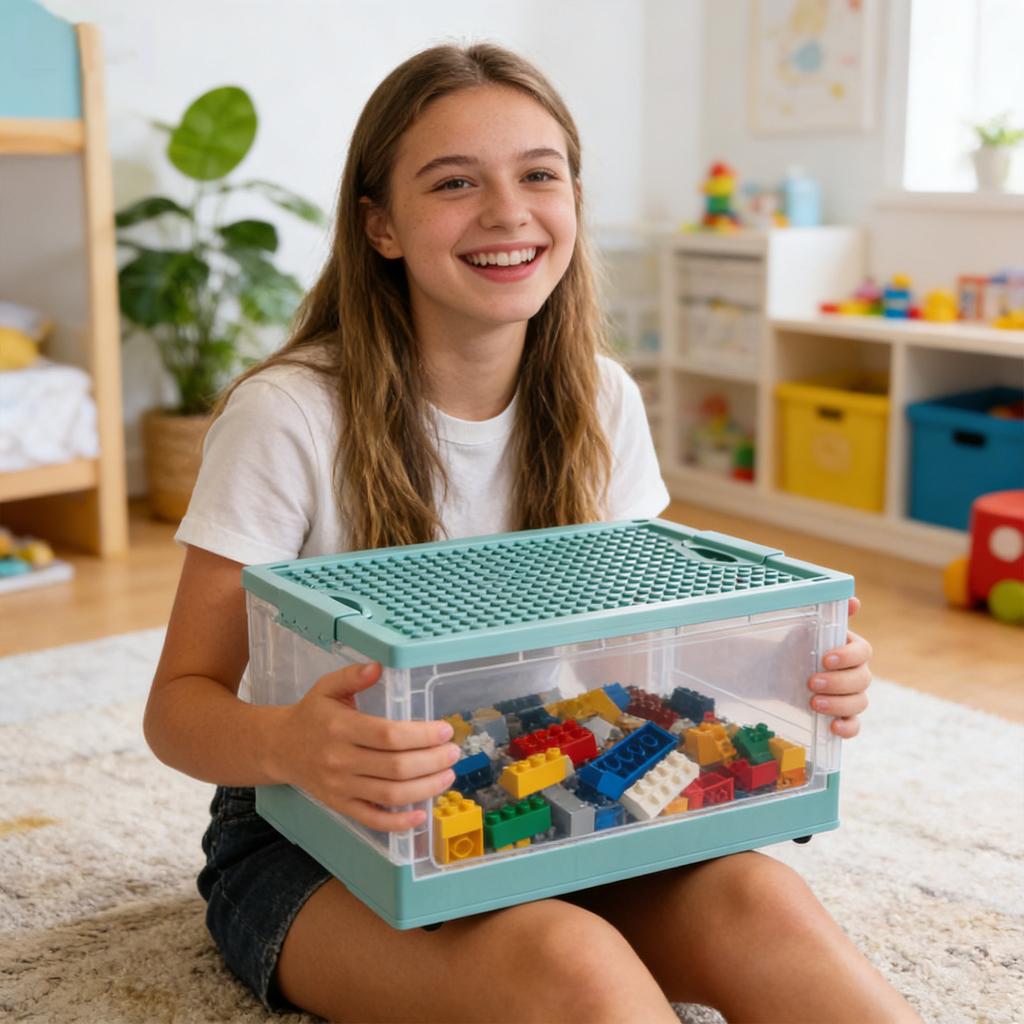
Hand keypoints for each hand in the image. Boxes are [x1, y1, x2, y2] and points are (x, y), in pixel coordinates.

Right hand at [274, 661, 460, 830]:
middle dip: (432, 762)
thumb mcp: (327, 687)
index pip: (388, 735)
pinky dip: (398, 823)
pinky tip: (420, 815)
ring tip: (447, 775)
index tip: (445, 731)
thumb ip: (353, 676)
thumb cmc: (312, 715)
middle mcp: (340, 760)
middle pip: (395, 767)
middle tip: (453, 753)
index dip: (422, 735)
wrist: (279, 748)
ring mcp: (340, 787)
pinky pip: (372, 819)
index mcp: (340, 727)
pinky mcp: (340, 806)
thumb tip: (378, 666)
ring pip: (390, 795)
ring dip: (425, 788)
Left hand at [807, 596, 871, 738]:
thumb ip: (827, 615)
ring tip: (814, 703)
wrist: (773, 672)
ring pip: (860, 702)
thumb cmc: (793, 648)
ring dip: (839, 704)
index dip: (848, 657)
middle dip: (837, 682)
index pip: (863, 652)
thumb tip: (854, 601)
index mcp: (850, 649)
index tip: (825, 659)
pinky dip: (847, 728)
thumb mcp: (804, 629)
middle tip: (811, 682)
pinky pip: (855, 726)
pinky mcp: (840, 715)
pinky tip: (832, 726)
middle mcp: (855, 672)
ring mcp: (850, 696)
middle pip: (863, 680)